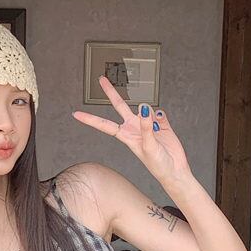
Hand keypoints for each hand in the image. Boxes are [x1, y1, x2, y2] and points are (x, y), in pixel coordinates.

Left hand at [72, 75, 191, 184]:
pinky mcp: (161, 124)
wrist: (174, 170)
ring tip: (156, 127)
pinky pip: (160, 113)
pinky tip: (162, 124)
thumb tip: (144, 108)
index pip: (104, 125)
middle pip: (120, 106)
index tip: (76, 114)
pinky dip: (161, 116)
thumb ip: (146, 127)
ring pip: (144, 108)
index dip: (90, 119)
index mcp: (126, 136)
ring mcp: (147, 125)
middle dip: (111, 92)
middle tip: (101, 79)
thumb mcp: (148, 147)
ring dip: (148, 112)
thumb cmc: (158, 165)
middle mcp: (134, 128)